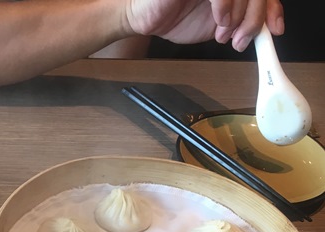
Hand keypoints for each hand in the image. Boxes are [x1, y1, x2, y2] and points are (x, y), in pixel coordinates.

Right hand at [125, 0, 283, 51]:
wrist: (144, 18)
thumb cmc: (174, 18)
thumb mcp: (217, 26)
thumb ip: (241, 23)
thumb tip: (265, 29)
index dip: (272, 9)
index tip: (274, 29)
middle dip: (256, 18)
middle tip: (244, 39)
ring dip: (240, 17)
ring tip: (224, 33)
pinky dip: (226, 6)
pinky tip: (218, 20)